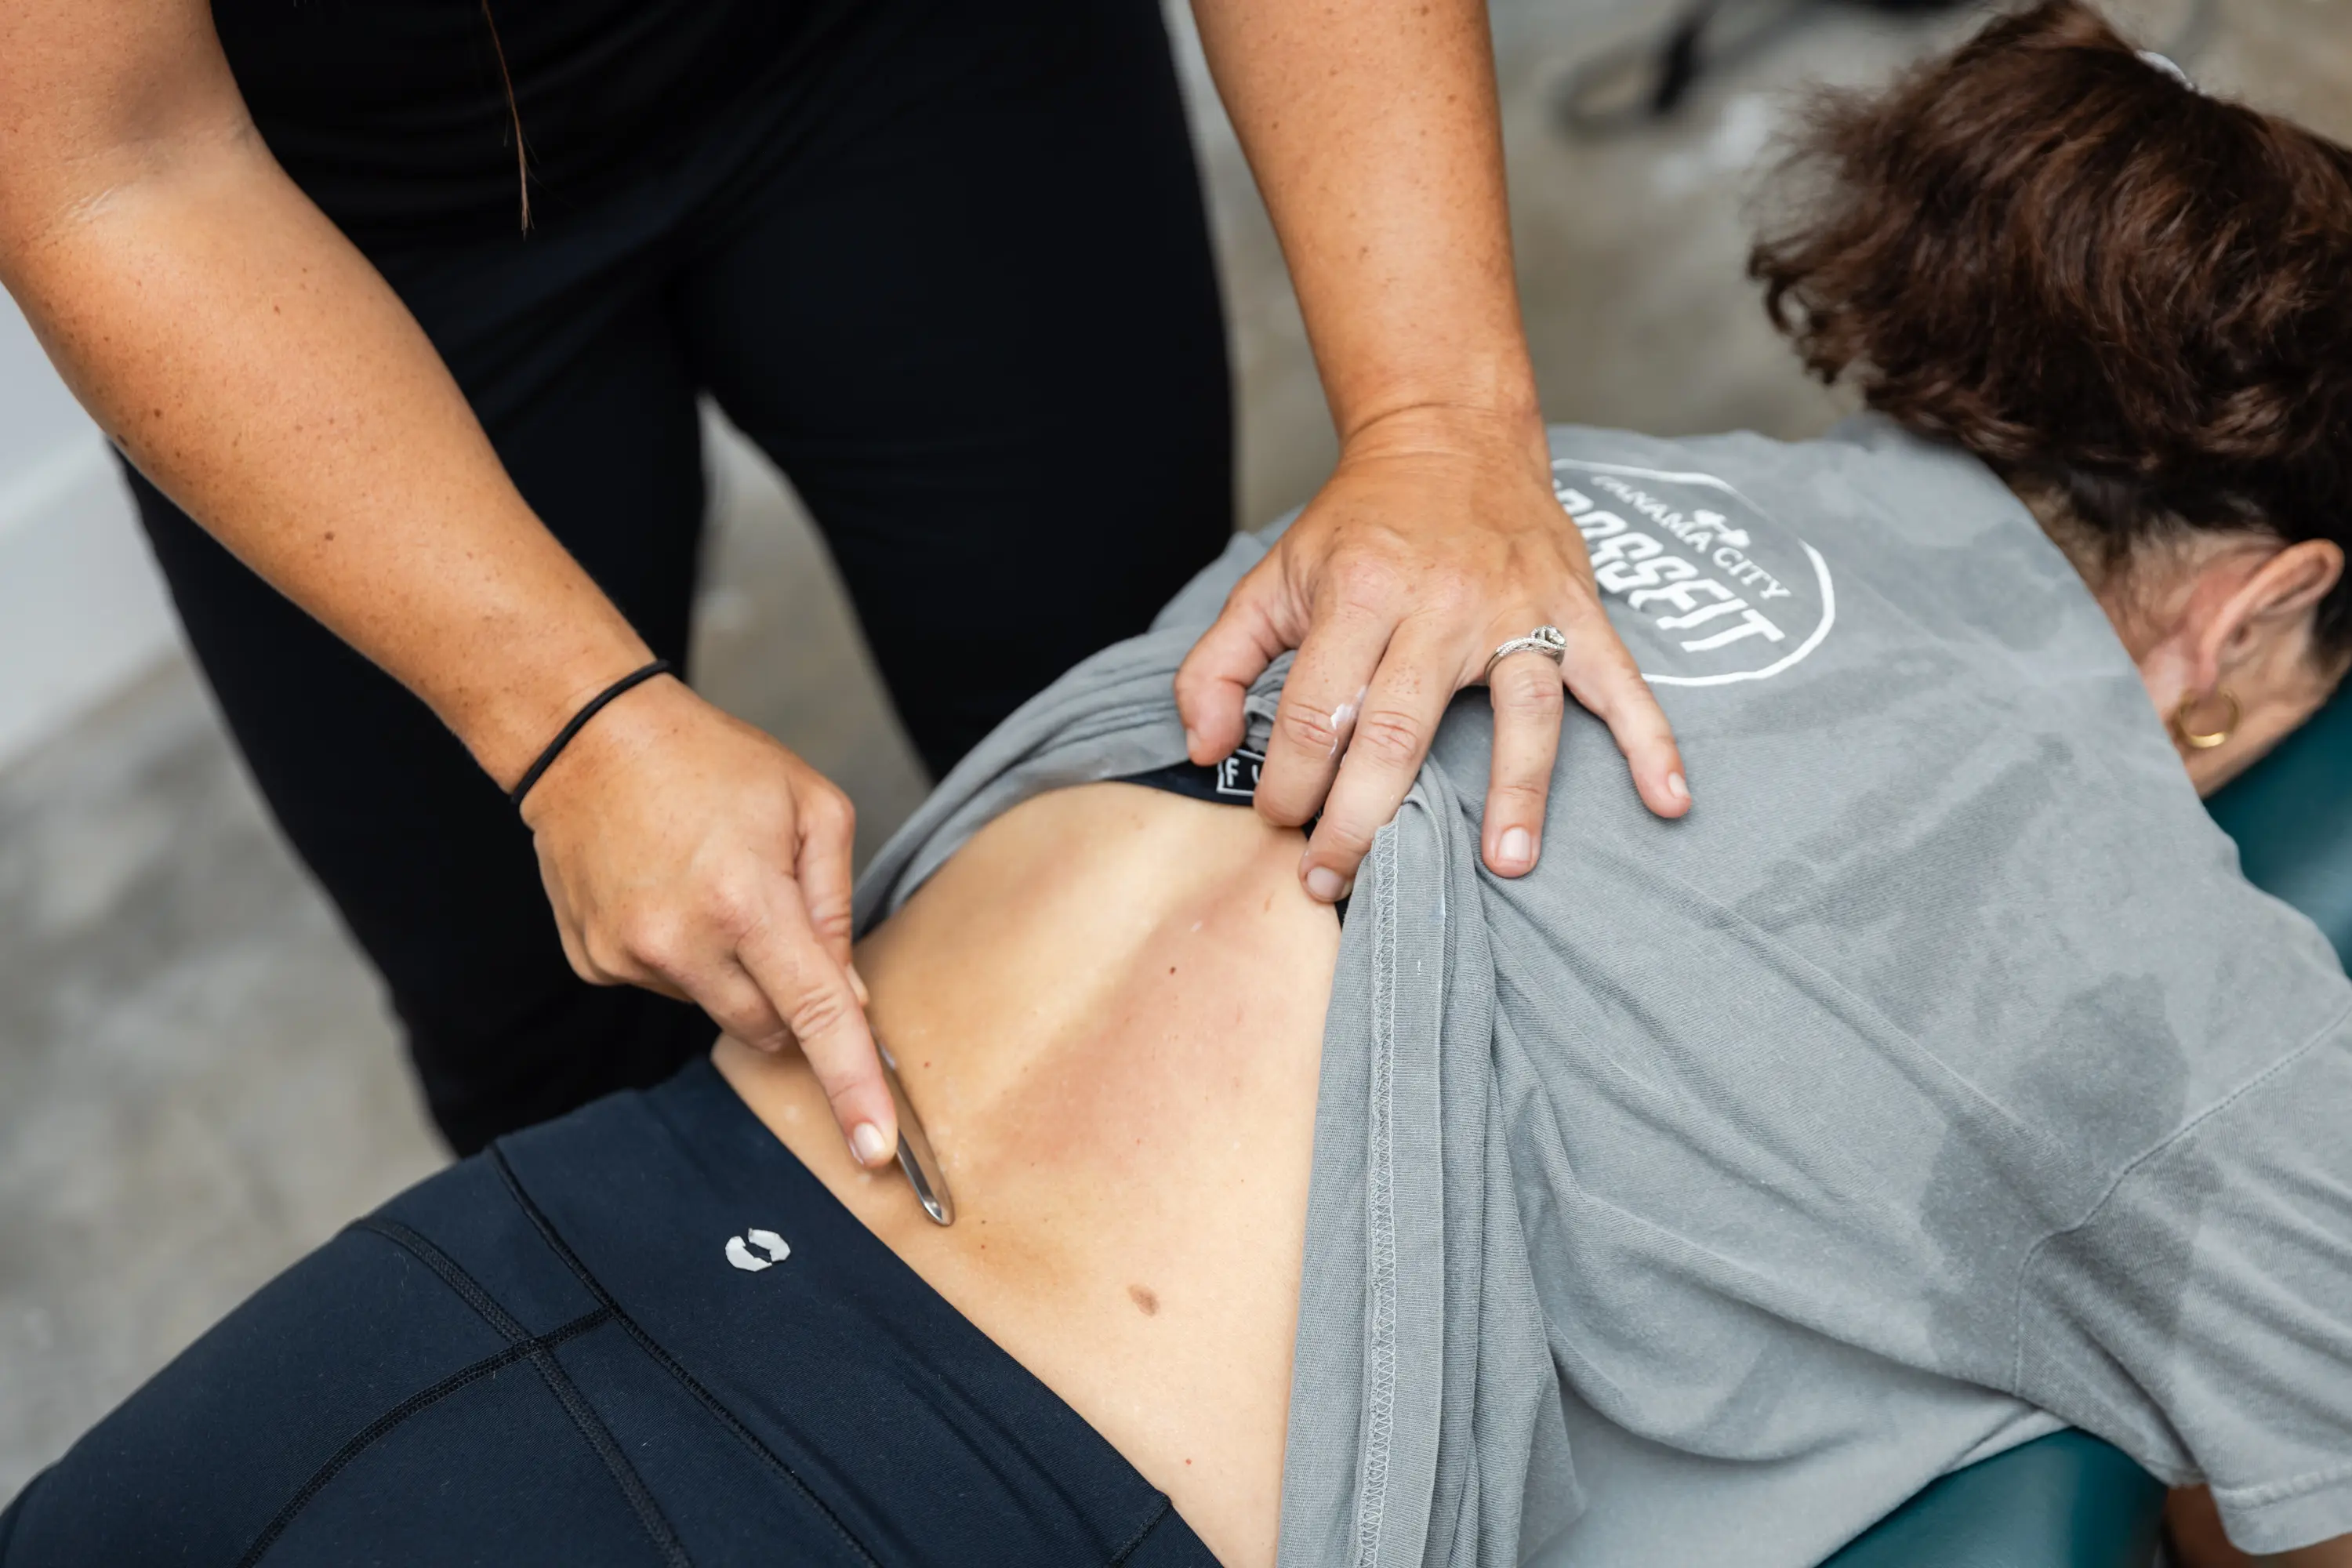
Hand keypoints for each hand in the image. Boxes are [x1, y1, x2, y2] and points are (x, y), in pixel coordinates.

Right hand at [518, 675, 896, 1166]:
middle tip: (779, 924)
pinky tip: (665, 893)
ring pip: (715, 1009)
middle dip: (791, 1000)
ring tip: (710, 884)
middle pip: (768, 1030)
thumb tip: (850, 1000)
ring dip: (732, 969)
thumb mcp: (812, 809)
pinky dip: (681, 956)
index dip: (851, 1086)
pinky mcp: (593, 961)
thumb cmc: (713, 761)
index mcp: (748, 899)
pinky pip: (664, 987)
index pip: (817, 1014)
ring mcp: (628, 956)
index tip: (875, 1152)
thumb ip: (837, 908)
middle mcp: (682, 940)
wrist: (587, 737)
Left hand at [1175, 405, 1689, 901]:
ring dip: (1515, 793)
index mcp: (1360, 589)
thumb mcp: (1272, 578)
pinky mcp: (1575, 610)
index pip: (1320, 707)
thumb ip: (1222, 665)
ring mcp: (1517, 607)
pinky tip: (1668, 799)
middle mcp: (1441, 599)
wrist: (1449, 436)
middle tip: (1340, 880)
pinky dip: (1650, 740)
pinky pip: (1621, 680)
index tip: (1281, 824)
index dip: (1293, 778)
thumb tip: (1207, 750)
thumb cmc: (1357, 527)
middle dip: (1364, 817)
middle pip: (1401, 727)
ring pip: (1520, 711)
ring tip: (1504, 865)